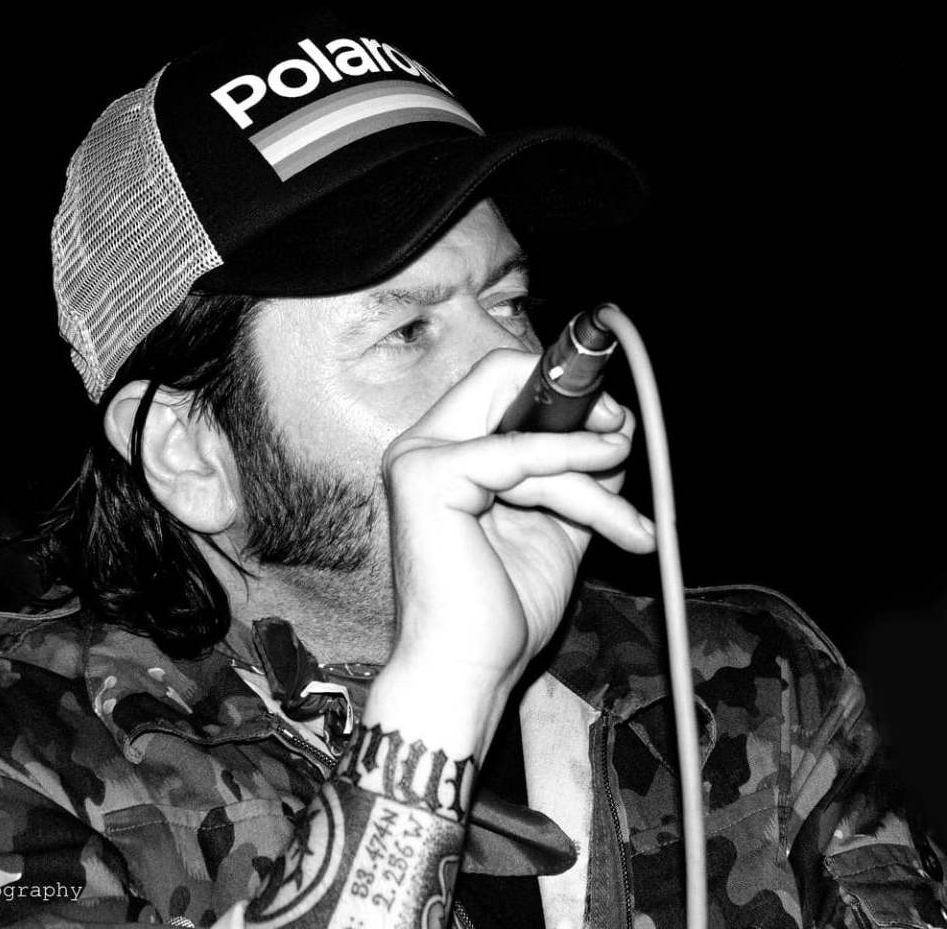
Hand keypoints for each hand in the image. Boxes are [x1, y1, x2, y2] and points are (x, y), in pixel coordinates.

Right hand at [376, 348, 654, 752]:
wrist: (468, 673)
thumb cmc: (502, 609)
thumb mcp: (556, 524)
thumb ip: (577, 474)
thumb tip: (616, 430)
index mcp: (446, 451)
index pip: (501, 382)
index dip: (560, 389)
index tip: (612, 418)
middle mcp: (424, 444)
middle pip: (504, 375)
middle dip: (576, 402)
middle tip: (621, 433)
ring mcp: (420, 457)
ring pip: (529, 428)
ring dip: (591, 474)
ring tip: (628, 524)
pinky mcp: (428, 476)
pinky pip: (518, 456)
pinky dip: (572, 473)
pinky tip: (612, 507)